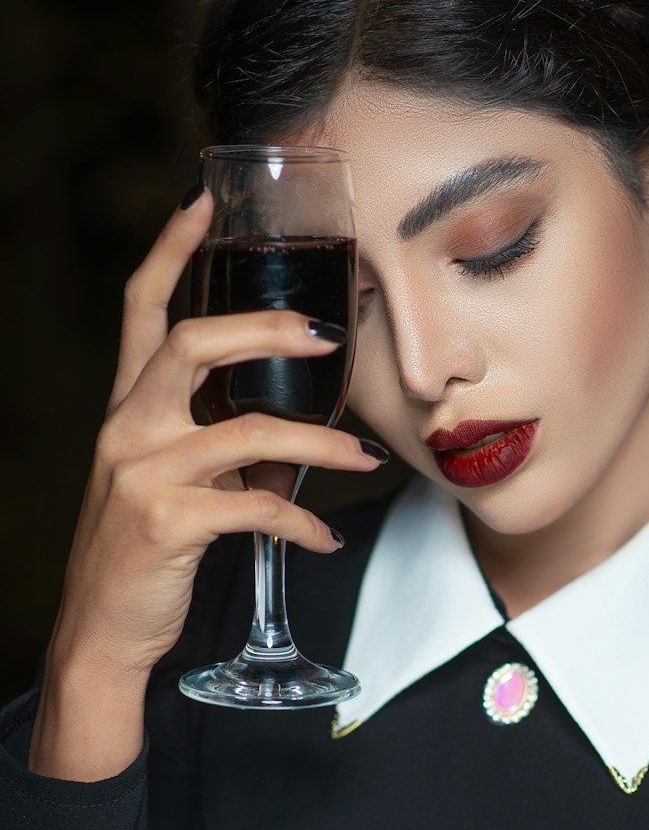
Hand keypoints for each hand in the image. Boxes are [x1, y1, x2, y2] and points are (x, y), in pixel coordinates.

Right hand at [30, 187, 381, 778]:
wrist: (103, 631)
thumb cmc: (144, 550)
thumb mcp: (163, 479)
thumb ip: (211, 440)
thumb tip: (293, 429)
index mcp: (126, 407)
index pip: (140, 308)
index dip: (170, 248)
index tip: (204, 198)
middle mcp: (126, 428)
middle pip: (193, 343)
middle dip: (268, 329)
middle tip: (331, 336)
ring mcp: (142, 474)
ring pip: (248, 431)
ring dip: (321, 443)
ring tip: (364, 458)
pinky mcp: (167, 524)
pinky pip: (257, 507)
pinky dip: (302, 521)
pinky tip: (324, 537)